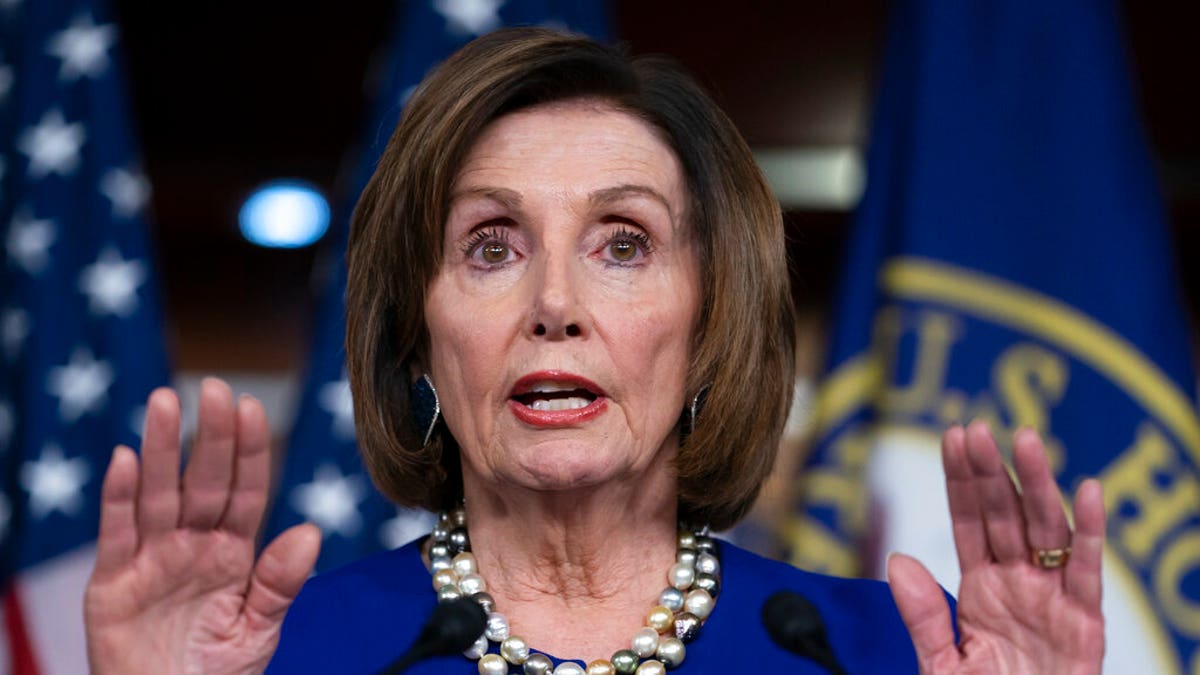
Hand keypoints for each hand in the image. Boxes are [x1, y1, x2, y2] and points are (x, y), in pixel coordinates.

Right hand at [84, 378, 320, 674]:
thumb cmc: (216, 671)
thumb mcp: (258, 629)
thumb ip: (280, 583)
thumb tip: (312, 530)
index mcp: (233, 552)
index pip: (245, 491)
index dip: (249, 451)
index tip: (254, 408)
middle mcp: (192, 545)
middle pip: (203, 482)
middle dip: (211, 436)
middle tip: (215, 388)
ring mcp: (152, 559)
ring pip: (158, 495)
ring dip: (162, 449)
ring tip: (165, 403)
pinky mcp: (113, 582)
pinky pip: (117, 533)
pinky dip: (119, 498)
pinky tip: (125, 459)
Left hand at [886, 421, 1104, 673]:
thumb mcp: (943, 663)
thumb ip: (924, 616)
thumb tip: (898, 561)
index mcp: (984, 587)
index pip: (970, 522)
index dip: (962, 481)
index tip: (953, 438)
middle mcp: (1019, 582)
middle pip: (1005, 515)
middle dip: (991, 471)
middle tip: (977, 427)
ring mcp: (1054, 598)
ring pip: (1046, 530)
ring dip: (1036, 484)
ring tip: (1025, 440)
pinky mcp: (1086, 622)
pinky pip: (1089, 571)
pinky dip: (1090, 531)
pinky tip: (1086, 491)